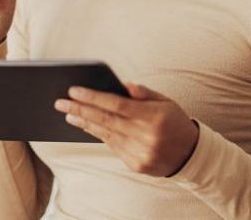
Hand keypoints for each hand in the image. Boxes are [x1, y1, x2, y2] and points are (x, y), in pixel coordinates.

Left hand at [54, 82, 199, 177]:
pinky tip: (86, 126)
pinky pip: (112, 146)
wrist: (190, 154)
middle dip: (80, 109)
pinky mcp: (136, 165)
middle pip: (105, 120)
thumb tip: (123, 85)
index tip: (74, 90)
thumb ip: (144, 93)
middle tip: (60, 102)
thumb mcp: (165, 101)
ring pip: (105, 134)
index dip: (93, 97)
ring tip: (69, 114)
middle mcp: (145, 136)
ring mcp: (140, 153)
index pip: (116, 104)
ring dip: (84, 123)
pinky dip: (98, 135)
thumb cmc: (174, 121)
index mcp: (153, 116)